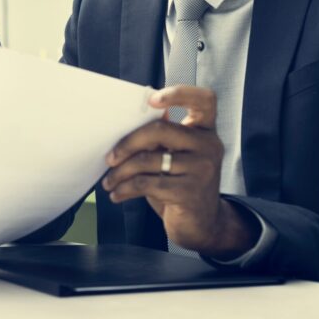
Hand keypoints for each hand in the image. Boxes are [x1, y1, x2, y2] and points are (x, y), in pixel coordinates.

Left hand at [102, 85, 257, 256]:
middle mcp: (209, 146)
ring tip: (109, 181)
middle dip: (127, 143)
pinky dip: (125, 188)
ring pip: (147, 160)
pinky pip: (146, 183)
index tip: (152, 100)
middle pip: (160, 130)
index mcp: (205, 131)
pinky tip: (117, 194)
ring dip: (120, 172)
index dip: (178, 94)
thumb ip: (162, 136)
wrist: (202, 224)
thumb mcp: (175, 156)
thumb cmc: (180, 184)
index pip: (204, 100)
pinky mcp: (190, 192)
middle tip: (109, 158)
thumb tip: (135, 113)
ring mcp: (202, 169)